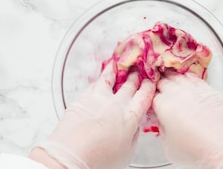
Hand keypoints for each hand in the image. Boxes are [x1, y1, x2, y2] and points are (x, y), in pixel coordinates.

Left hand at [34, 63, 155, 168]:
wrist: (71, 156)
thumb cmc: (99, 160)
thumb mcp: (126, 153)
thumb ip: (133, 135)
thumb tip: (134, 127)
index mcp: (131, 117)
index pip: (144, 97)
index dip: (149, 87)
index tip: (151, 81)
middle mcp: (117, 104)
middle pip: (130, 85)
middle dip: (135, 76)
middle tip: (138, 70)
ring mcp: (99, 98)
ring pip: (110, 79)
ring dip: (117, 71)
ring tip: (118, 64)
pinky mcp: (83, 98)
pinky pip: (94, 83)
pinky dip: (100, 77)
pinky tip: (100, 76)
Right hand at [152, 72, 222, 168]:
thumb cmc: (198, 150)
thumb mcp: (169, 147)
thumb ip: (163, 130)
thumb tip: (164, 124)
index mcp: (164, 106)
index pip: (151, 95)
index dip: (150, 96)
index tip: (151, 98)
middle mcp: (178, 94)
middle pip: (164, 82)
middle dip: (159, 83)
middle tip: (158, 86)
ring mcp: (195, 90)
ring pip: (179, 76)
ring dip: (173, 77)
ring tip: (170, 77)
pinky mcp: (210, 90)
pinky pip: (195, 78)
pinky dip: (188, 77)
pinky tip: (187, 78)